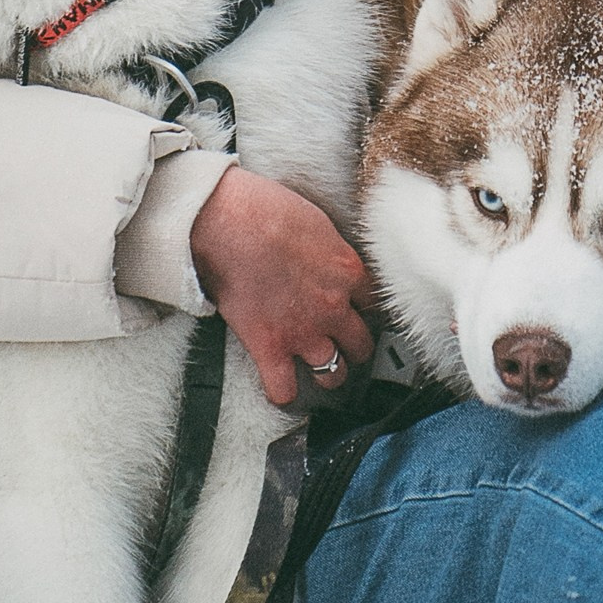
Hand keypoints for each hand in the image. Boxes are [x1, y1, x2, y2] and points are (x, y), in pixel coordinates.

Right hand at [190, 166, 376, 408]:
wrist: (227, 221)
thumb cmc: (266, 209)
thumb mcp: (318, 222)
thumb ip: (332, 253)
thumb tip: (331, 262)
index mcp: (348, 272)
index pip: (375, 304)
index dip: (366, 310)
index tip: (359, 313)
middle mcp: (333, 307)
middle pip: (362, 344)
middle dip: (355, 346)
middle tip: (344, 344)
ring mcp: (303, 332)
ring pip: (333, 374)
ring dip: (328, 373)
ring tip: (320, 369)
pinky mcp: (270, 348)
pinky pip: (284, 391)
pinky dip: (282, 393)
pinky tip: (280, 385)